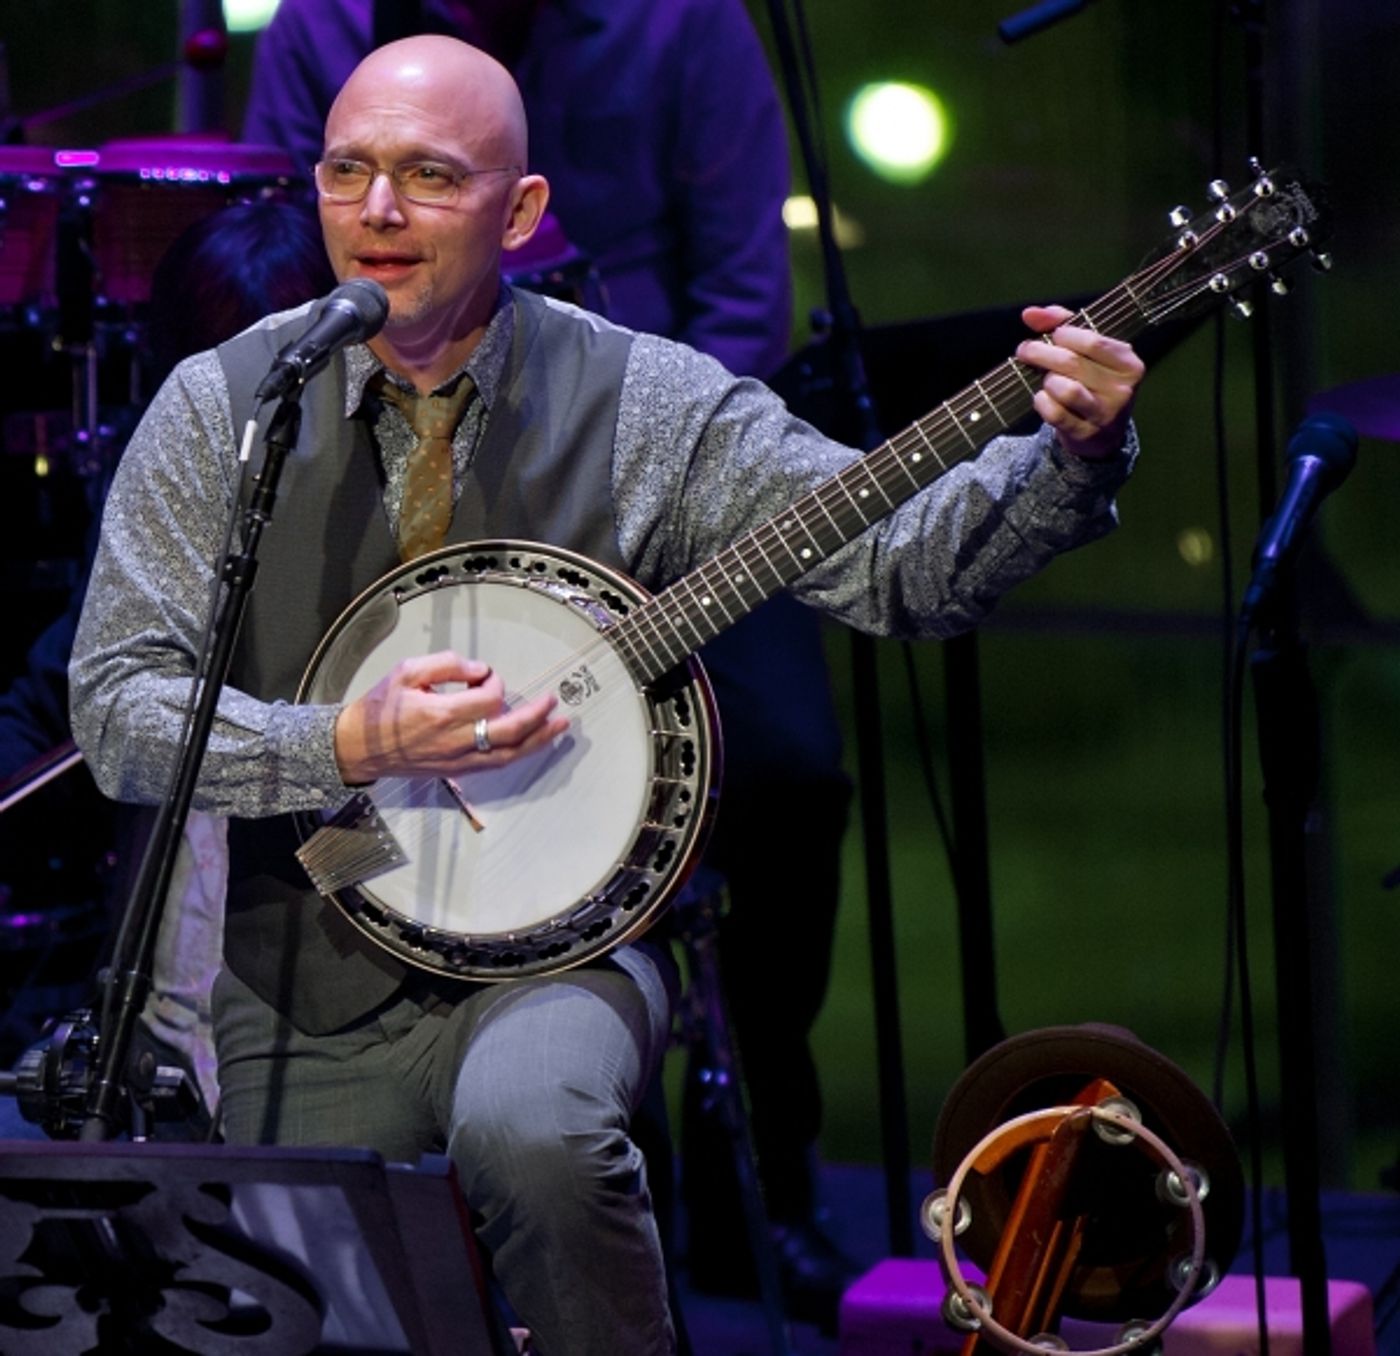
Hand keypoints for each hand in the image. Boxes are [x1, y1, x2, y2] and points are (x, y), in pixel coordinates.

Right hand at [333, 650, 568, 783]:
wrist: (358, 748)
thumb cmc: (380, 710)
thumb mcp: (406, 672)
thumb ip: (446, 665)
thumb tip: (478, 669)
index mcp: (442, 713)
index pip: (488, 698)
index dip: (495, 683)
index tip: (485, 677)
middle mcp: (454, 740)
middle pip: (509, 731)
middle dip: (536, 716)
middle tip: (553, 702)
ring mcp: (457, 760)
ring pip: (508, 754)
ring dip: (537, 740)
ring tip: (559, 727)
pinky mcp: (456, 771)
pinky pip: (495, 765)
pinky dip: (518, 754)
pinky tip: (532, 745)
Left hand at [1016, 305, 1144, 460]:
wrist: (1102, 435)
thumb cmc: (1093, 383)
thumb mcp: (1089, 353)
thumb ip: (1062, 325)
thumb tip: (1030, 313)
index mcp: (1129, 365)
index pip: (1093, 341)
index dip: (1064, 334)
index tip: (1052, 335)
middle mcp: (1121, 390)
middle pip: (1072, 363)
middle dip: (1041, 353)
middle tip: (1025, 350)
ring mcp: (1104, 414)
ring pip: (1065, 389)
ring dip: (1047, 380)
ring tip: (1047, 379)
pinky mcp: (1085, 433)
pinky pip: (1055, 413)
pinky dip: (1042, 402)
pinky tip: (1042, 398)